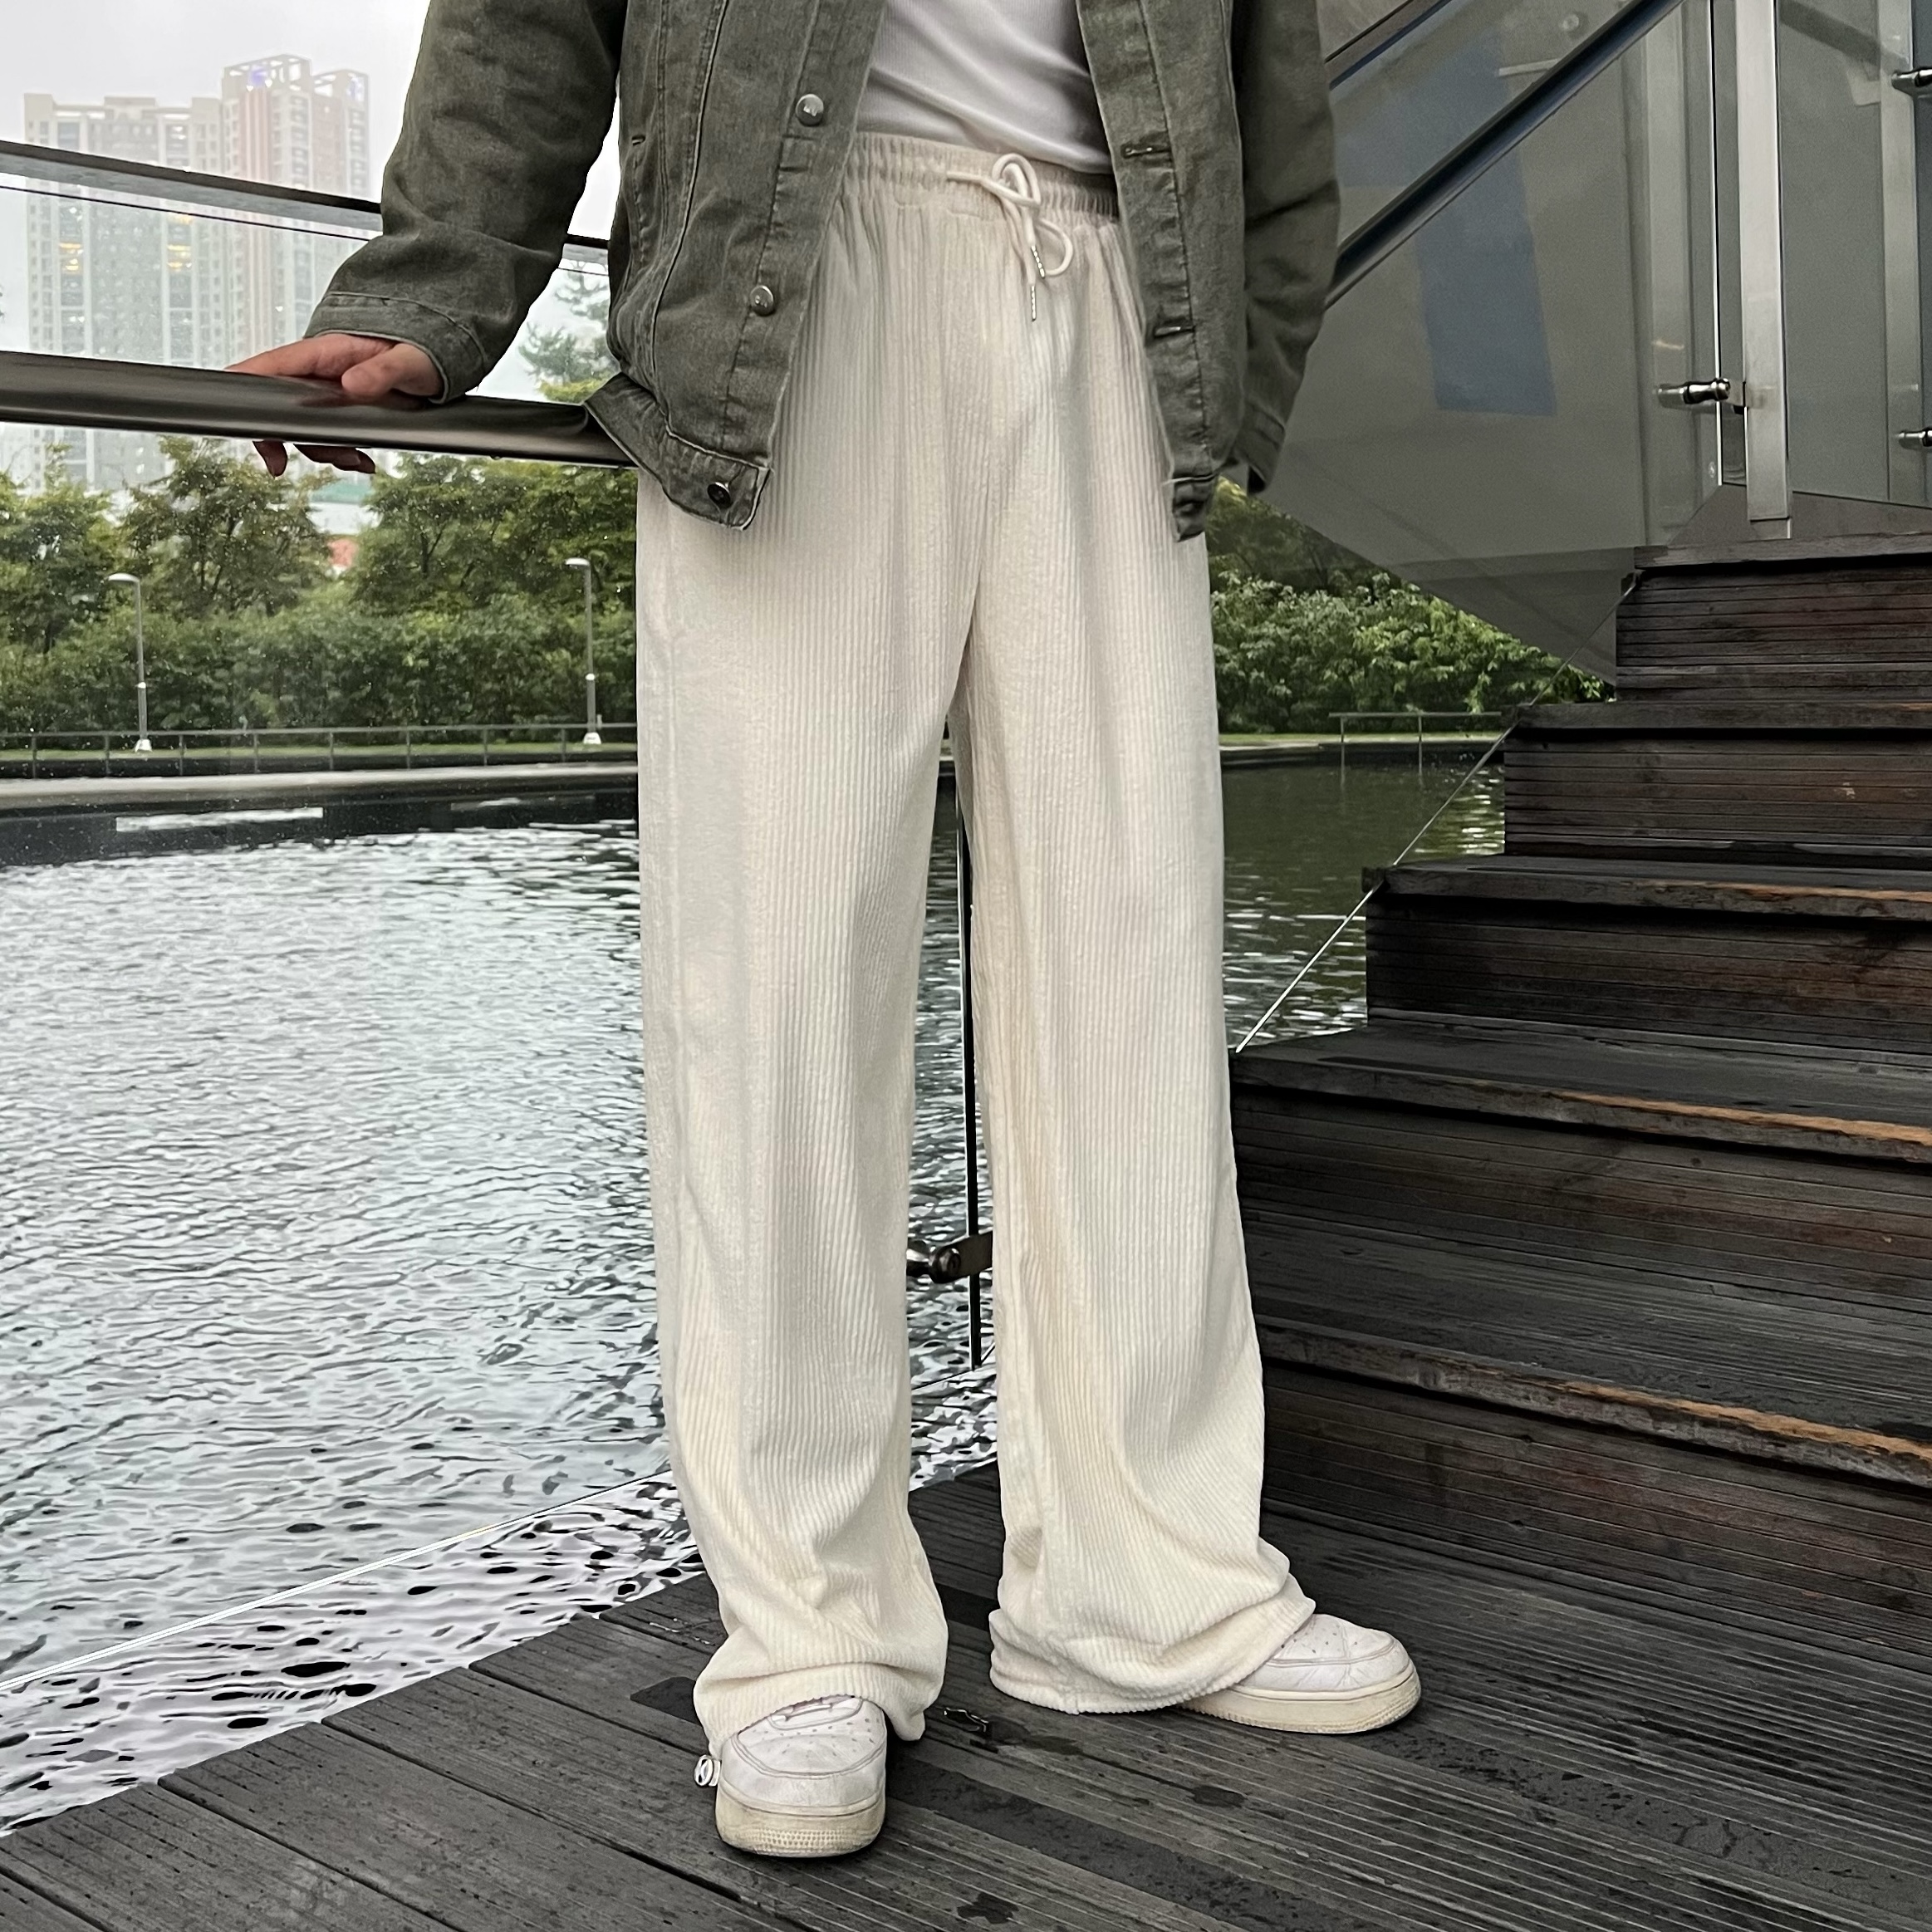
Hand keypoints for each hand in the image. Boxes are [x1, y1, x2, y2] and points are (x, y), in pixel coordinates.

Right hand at [228, 334, 441, 475]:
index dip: (249, 391)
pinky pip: (328, 432)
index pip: (272, 366)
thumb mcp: (409, 360)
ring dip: (326, 450)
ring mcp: (328, 390)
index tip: (251, 425)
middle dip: (293, 438)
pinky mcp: (340, 406)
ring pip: (306, 426)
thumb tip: (353, 384)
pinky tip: (362, 460)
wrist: (434, 360)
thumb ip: (382, 371)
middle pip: (282, 407)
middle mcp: (321, 371)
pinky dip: (343, 452)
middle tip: (286, 463)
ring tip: (356, 459)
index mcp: (327, 351)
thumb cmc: (420, 350)